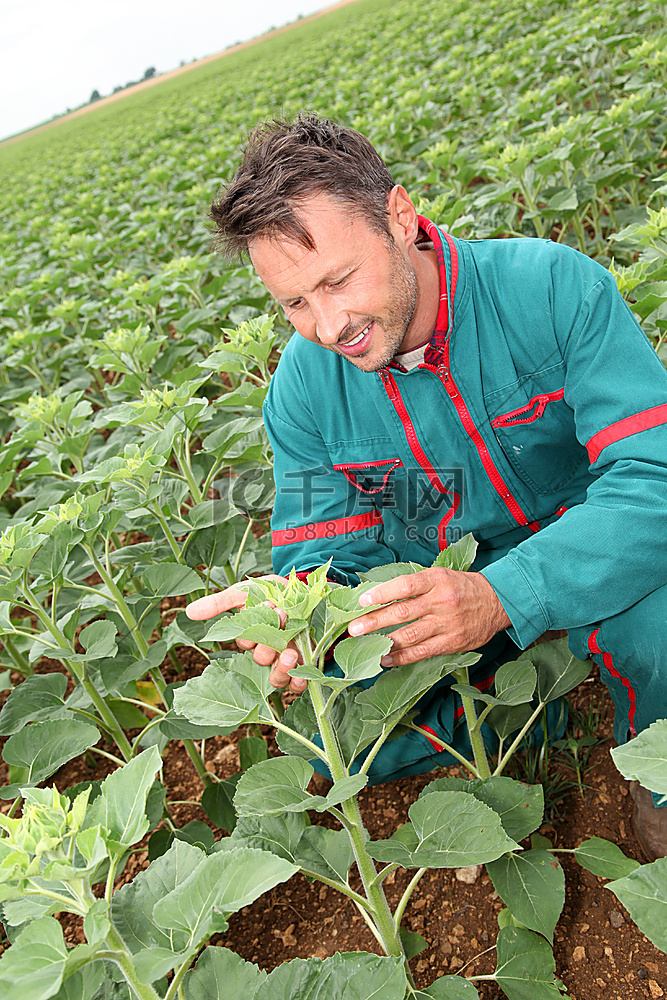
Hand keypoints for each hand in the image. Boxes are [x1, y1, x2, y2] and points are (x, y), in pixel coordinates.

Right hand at [185, 576, 306, 692]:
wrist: (302, 589)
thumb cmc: (269, 592)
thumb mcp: (244, 593)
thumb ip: (219, 603)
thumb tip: (188, 611)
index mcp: (250, 638)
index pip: (245, 643)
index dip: (254, 631)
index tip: (269, 606)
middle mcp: (266, 652)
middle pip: (260, 660)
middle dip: (270, 643)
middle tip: (283, 619)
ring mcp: (284, 660)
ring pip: (275, 678)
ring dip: (282, 668)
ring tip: (291, 654)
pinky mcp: (303, 665)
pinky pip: (296, 684)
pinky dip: (297, 683)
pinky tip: (300, 676)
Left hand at [347, 567, 510, 665]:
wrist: (497, 601)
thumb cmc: (460, 587)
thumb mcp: (440, 576)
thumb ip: (414, 586)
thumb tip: (378, 596)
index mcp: (436, 580)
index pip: (404, 586)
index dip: (382, 593)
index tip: (362, 600)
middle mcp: (441, 601)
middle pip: (402, 612)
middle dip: (375, 621)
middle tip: (353, 629)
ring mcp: (447, 623)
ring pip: (410, 635)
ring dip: (384, 642)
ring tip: (365, 645)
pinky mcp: (452, 642)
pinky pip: (422, 652)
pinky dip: (402, 657)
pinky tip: (385, 659)